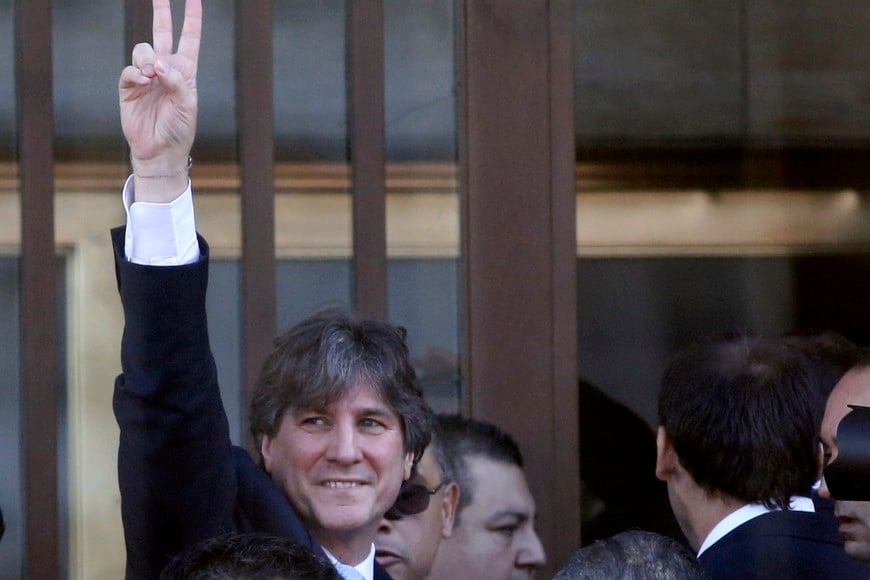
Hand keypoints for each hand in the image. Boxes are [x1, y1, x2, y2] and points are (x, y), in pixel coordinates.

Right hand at [119, 0, 200, 193]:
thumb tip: (159, 63)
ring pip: (143, 50)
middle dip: (161, 12)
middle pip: (162, 32)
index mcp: (185, 70)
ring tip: (153, 76)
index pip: (190, 38)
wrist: (161, 150)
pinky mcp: (129, 86)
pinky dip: (136, 73)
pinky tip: (143, 82)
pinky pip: (130, 69)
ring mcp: (146, 76)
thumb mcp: (188, 105)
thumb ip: (177, 82)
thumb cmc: (180, 128)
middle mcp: (165, 68)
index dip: (192, 18)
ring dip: (148, 59)